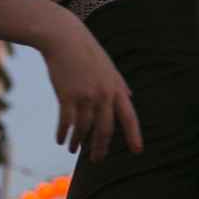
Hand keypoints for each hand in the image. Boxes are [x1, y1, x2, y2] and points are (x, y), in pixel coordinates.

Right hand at [39, 19, 143, 161]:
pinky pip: (67, 121)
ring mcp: (86, 96)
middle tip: (97, 160)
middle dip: (101, 147)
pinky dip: (64, 133)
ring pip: (84, 128)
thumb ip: (120, 84)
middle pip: (106, 129)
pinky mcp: (67, 95)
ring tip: (74, 150)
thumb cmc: (87, 53)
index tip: (137, 151)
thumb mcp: (109, 67)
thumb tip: (129, 96)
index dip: (134, 135)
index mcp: (117, 89)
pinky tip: (61, 140)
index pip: (130, 118)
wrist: (64, 38)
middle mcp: (104, 95)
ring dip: (79, 142)